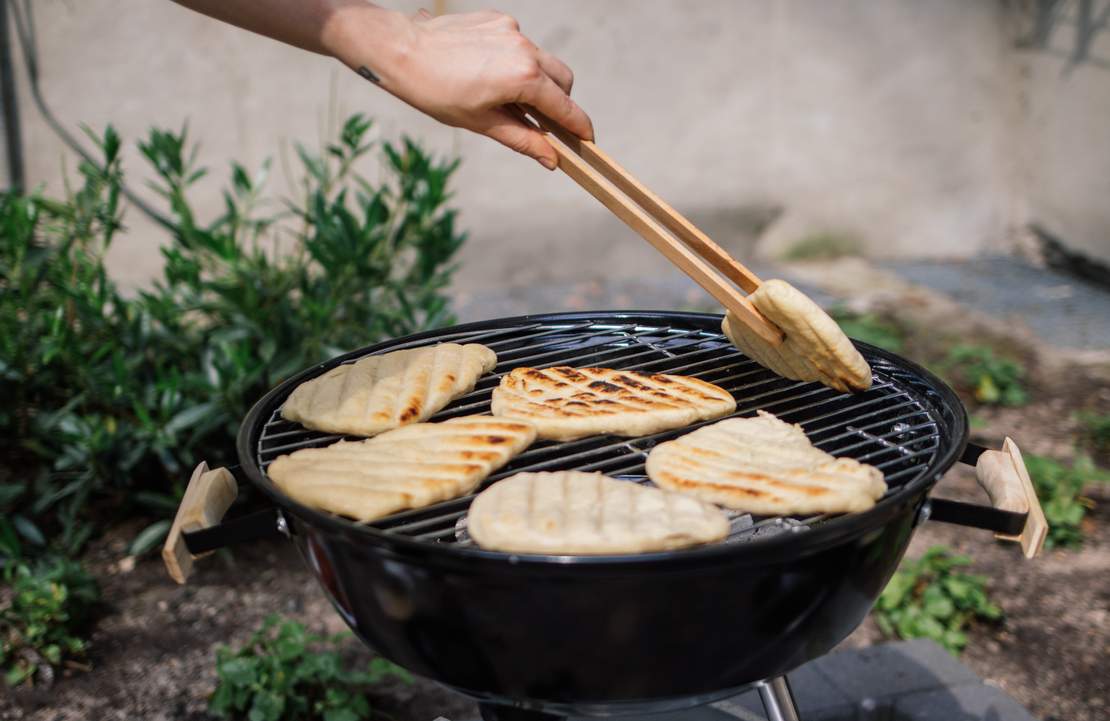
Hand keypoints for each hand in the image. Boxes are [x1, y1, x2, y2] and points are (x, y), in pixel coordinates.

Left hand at [330, 7, 592, 168]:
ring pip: (542, 61)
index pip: (564, 107)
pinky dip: (516, 63)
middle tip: (544, 124)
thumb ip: (523, 140)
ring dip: (537, 82)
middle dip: (560, 103)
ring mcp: (512, 30)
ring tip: (509, 100)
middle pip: (562, 80)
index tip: (588, 140)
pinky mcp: (498, 20)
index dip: (578, 126)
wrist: (401, 50)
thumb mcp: (482, 123)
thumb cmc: (436, 92)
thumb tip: (551, 159)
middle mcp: (524, 49)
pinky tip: (489, 74)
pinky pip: (520, 45)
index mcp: (523, 77)